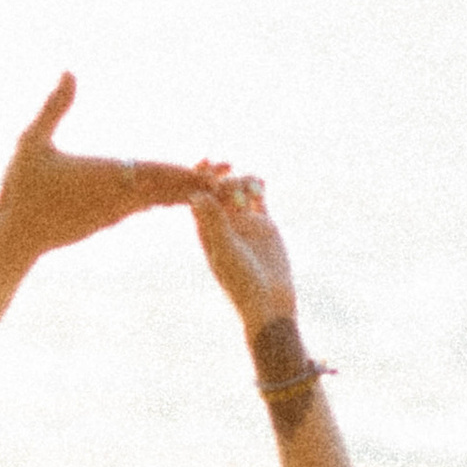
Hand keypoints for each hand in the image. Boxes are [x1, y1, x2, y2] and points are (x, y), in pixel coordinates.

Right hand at [0, 73, 210, 264]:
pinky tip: (180, 194)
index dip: (188, 171)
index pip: (157, 173)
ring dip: (189, 190)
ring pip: (161, 200)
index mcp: (107, 177)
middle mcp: (119, 198)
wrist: (15, 236)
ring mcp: (116, 211)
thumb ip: (54, 107)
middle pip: (170, 189)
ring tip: (217, 181)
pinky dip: (169, 199)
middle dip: (202, 182)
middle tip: (234, 175)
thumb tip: (70, 70)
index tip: (216, 169)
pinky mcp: (110, 219)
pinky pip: (147, 207)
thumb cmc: (21, 189)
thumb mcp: (32, 142)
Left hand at [191, 165, 297, 331]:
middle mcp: (224, 224)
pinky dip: (259, 187)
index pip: (199, 199)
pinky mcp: (264, 224)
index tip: (203, 165)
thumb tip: (196, 196)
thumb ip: (213, 223)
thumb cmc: (242, 282)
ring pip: (239, 191)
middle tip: (227, 169)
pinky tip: (262, 182)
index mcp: (207, 231)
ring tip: (251, 185)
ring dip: (243, 181)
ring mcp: (244, 223)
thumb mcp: (226, 251)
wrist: (269, 301)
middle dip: (223, 178)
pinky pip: (259, 198)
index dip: (200, 180)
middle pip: (219, 191)